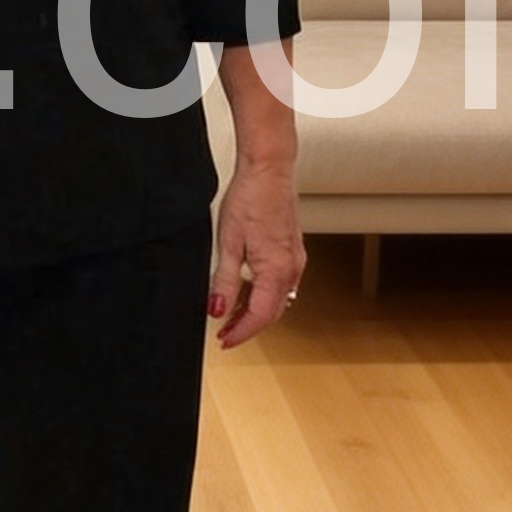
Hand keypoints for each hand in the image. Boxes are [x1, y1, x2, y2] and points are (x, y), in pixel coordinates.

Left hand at [207, 164, 304, 347]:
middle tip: (223, 333)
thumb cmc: (249, 199)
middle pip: (271, 312)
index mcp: (276, 271)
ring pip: (277, 299)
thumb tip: (217, 311)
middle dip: (247, 326)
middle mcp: (291, 269)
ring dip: (255, 311)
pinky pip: (280, 284)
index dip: (241, 333)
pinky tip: (245, 290)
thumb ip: (224, 282)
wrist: (269, 171)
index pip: (260, 317)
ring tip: (229, 314)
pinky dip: (263, 294)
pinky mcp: (293, 251)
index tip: (223, 341)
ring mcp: (295, 260)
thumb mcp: (228, 244)